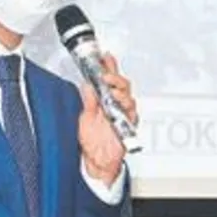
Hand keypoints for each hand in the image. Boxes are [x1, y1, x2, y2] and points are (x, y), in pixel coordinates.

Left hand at [77, 53, 136, 184]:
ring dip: (120, 91)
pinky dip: (125, 106)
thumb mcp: (85, 117)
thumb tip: (87, 85)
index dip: (109, 66)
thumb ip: (88, 101)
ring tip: (111, 90)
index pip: (109, 79)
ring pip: (128, 96)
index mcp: (105, 100)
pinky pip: (132, 112)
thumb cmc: (93, 140)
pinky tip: (118, 104)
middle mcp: (116, 105)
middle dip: (115, 77)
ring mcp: (124, 113)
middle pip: (122, 85)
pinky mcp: (129, 123)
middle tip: (106, 75)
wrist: (98, 160)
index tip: (105, 57)